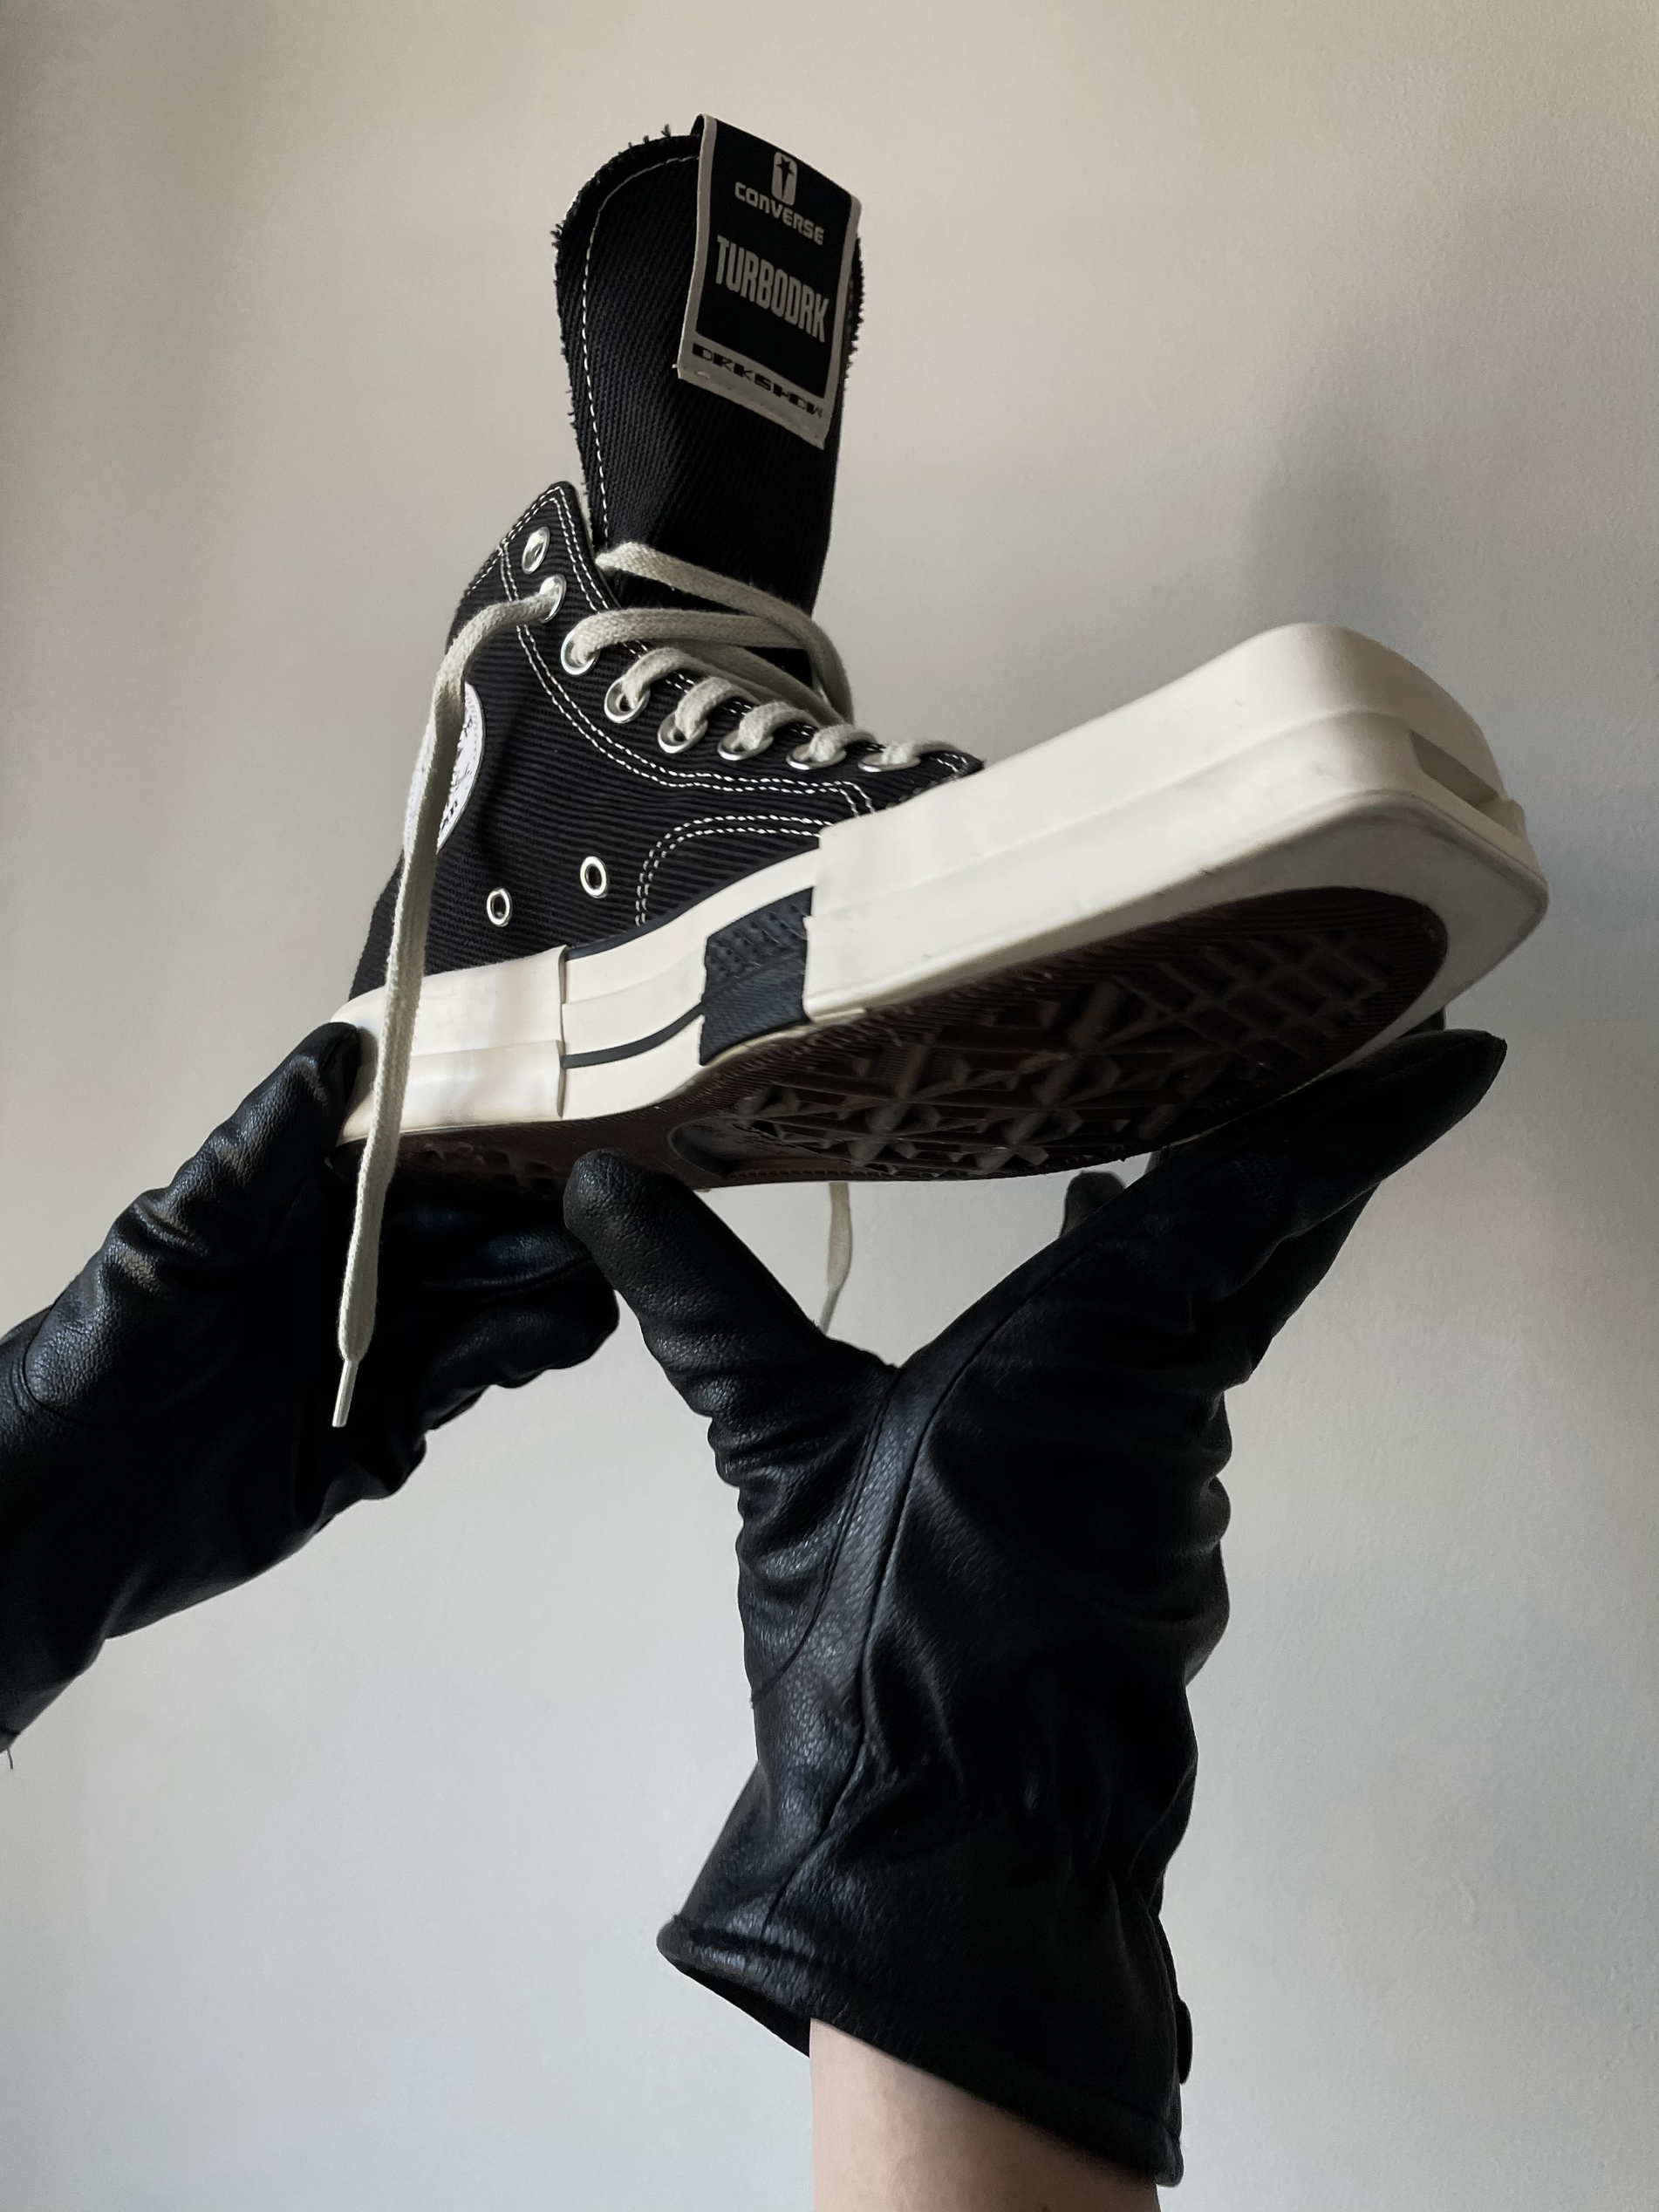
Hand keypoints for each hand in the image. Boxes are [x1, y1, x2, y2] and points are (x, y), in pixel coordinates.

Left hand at [0, 1025, 615, 1745]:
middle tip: (606, 1218)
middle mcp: (339, 1277)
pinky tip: (553, 1338)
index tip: (556, 1129)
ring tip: (594, 1282)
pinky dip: (512, 1357)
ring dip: (538, 1292)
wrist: (58, 1519)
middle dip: (534, 1224)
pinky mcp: (375, 1436)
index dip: (486, 1143)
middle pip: (462, 1237)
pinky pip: (459, 1386)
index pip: (412, 1163)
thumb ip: (263, 1152)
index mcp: (296, 1215)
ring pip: (477, 1309)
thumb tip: (341, 1047)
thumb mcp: (179, 1238)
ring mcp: (363, 1357)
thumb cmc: (94, 1355)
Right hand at [564, 1027, 1504, 2185]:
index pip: (1250, 1196)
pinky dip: (1122, 1372)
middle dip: (1293, 1167)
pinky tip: (1054, 1368)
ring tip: (1108, 1192)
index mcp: (1096, 1337)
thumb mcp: (782, 1444)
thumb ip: (710, 1311)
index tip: (1457, 1052)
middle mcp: (1167, 1400)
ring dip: (1163, 1274)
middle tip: (1328, 1072)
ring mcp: (1178, 1492)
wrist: (960, 1837)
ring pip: (1188, 1349)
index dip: (1360, 1120)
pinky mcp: (1165, 1570)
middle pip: (1251, 1258)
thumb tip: (600, 1186)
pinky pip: (1152, 1431)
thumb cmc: (881, 1616)